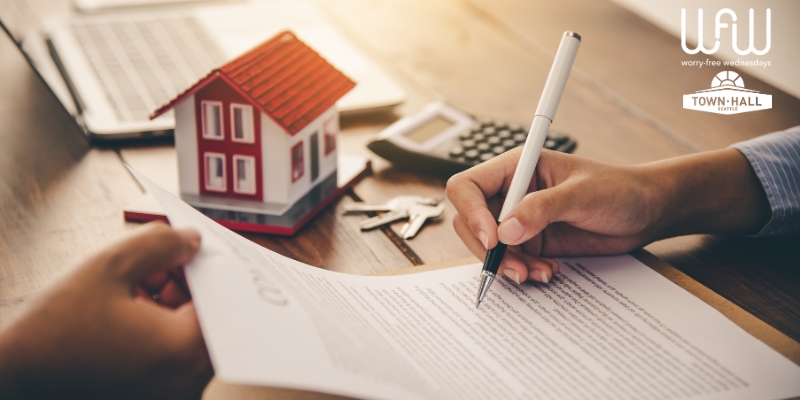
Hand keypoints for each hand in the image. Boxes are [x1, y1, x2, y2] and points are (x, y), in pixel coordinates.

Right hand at [0, 222, 211, 398]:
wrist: (9, 383)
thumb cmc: (52, 332)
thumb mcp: (107, 267)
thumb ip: (161, 244)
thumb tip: (193, 241)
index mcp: (185, 352)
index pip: (222, 300)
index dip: (205, 269)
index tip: (189, 251)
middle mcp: (188, 384)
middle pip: (209, 320)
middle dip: (186, 286)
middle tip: (157, 265)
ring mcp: (173, 398)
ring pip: (189, 338)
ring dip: (171, 308)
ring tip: (133, 290)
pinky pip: (173, 359)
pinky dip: (159, 333)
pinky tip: (127, 315)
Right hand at [447, 149, 660, 284]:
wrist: (645, 212)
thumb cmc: (619, 189)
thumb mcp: (582, 194)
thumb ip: (542, 208)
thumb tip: (505, 230)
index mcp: (516, 168)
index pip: (468, 186)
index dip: (471, 212)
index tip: (493, 238)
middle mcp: (511, 193)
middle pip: (470, 222)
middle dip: (488, 249)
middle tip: (515, 266)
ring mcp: (519, 220)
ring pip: (488, 248)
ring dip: (507, 265)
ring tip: (538, 272)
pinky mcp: (531, 243)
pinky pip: (510, 262)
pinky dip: (523, 271)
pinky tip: (548, 271)